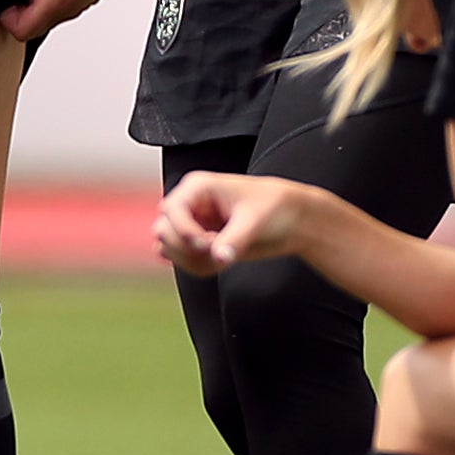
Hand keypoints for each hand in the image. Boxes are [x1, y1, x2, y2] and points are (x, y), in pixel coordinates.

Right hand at [154, 167, 328, 279]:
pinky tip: (220, 263)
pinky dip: (196, 267)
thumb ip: (234, 240)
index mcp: (198, 187)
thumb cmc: (274, 208)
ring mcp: (191, 225)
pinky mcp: (197, 243)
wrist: (291, 220)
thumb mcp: (254, 221)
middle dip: (187, 248)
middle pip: (163, 230)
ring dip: (192, 260)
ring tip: (224, 258)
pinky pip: (181, 260)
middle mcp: (190, 205)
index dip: (184, 231)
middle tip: (218, 251)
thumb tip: (220, 257)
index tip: (207, 244)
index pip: (170, 210)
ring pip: (168, 248)